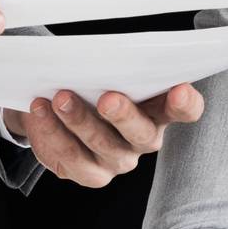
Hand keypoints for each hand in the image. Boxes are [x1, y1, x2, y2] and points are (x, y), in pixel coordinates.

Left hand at [3, 84, 202, 187]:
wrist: (57, 110)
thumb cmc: (91, 86)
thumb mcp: (107, 73)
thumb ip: (115, 68)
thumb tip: (101, 54)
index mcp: (160, 110)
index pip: (186, 110)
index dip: (186, 104)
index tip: (180, 89)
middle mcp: (144, 139)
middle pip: (142, 133)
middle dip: (124, 115)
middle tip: (107, 99)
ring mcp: (118, 160)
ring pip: (103, 147)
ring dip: (79, 121)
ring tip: (60, 99)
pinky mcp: (90, 174)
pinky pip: (71, 159)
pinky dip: (53, 134)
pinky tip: (40, 112)